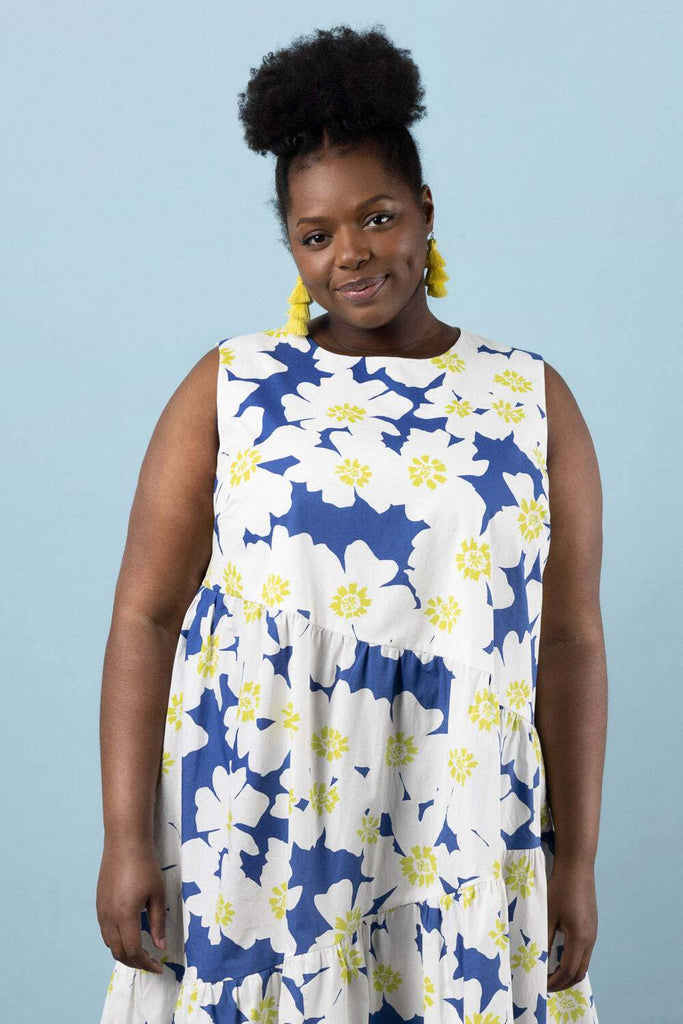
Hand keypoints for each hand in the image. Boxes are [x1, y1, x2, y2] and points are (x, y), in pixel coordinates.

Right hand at [96, 834, 167, 974]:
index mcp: (124, 916)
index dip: (146, 962)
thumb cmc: (145, 866)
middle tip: (151, 963)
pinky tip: (129, 934)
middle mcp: (108, 917)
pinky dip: (116, 940)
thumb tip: (160, 946)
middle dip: (135, 962)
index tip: (158, 966)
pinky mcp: (99, 903)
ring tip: (141, 952)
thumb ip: (158, 923)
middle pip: (118, 952)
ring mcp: (101, 910)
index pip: (133, 951)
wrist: (124, 843)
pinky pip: (105, 931)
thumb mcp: (157, 894)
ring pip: (109, 943)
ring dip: (124, 952)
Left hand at [547, 858, 597, 991]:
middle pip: (579, 972)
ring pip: (584, 963)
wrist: (577, 867)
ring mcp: (593, 933)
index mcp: (579, 938)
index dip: (554, 982)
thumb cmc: (560, 888)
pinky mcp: (591, 926)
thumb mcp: (548, 914)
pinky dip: (573, 961)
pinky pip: (584, 952)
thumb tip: (538, 961)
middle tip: (545, 985)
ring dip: (568, 973)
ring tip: (550, 973)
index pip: (568, 971)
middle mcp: (590, 939)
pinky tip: (559, 956)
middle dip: (563, 983)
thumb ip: (544, 939)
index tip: (540, 985)